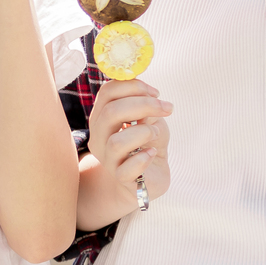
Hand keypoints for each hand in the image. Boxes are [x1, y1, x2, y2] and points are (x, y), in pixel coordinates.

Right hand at [87, 77, 171, 214]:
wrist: (150, 175)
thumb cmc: (147, 142)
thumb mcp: (149, 119)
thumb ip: (145, 108)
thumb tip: (148, 99)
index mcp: (102, 116)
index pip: (107, 92)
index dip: (133, 86)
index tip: (156, 93)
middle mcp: (99, 137)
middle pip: (110, 112)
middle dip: (143, 105)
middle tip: (166, 107)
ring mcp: (108, 159)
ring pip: (117, 142)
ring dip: (143, 132)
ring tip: (155, 133)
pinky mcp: (121, 178)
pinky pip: (127, 169)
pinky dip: (144, 158)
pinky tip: (152, 153)